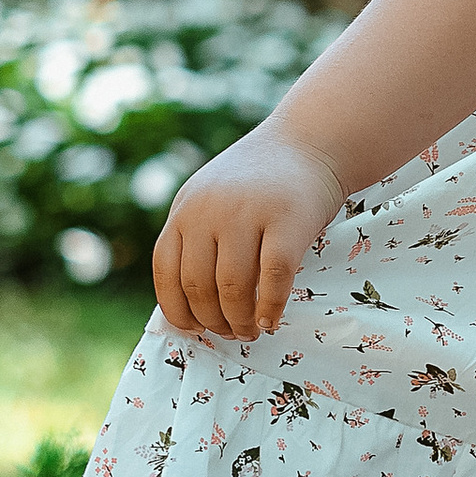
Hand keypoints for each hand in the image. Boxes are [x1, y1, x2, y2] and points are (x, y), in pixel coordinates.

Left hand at [154, 130, 347, 340]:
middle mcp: (209, 210)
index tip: (194, 329)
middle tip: (230, 333)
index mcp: (185, 209)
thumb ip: (195, 238)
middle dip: (212, 321)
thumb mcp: (211, 199)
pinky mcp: (287, 222)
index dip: (177, 309)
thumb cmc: (259, 181)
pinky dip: (269, 308)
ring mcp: (248, 214)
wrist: (309, 143)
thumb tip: (189, 307)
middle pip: (198, 285)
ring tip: (250, 331)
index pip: (166, 272)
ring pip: (232, 287)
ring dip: (239, 321)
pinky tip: (271, 321)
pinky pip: (273, 278)